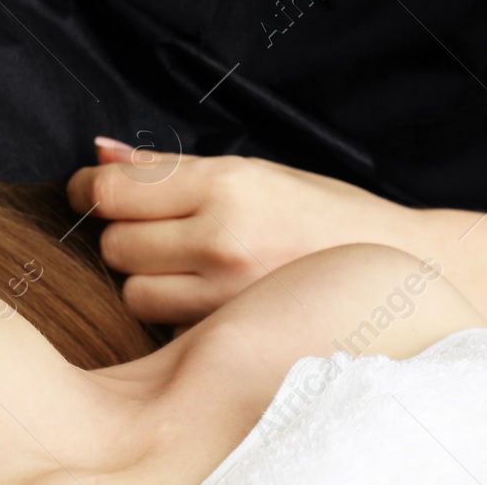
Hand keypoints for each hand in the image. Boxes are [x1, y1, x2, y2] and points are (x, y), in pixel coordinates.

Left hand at [67, 138, 413, 330]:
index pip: (115, 191)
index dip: (88, 190)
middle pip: (115, 245)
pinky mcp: (236, 333)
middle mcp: (224, 238)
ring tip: (180, 265)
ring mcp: (229, 293)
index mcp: (226, 184)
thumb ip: (168, 167)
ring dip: (142, 279)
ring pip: (134, 292)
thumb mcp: (251, 170)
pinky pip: (167, 326)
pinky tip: (201, 296)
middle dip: (120, 235)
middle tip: (150, 229)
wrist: (399, 266)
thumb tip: (100, 153)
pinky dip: (171, 313)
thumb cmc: (320, 211)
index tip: (88, 191)